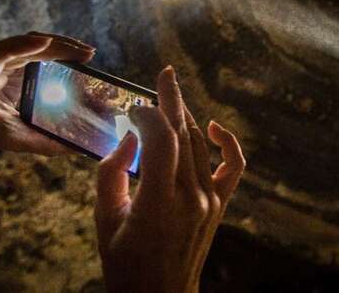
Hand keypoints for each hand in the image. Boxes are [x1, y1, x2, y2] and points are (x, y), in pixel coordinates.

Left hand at [0, 31, 95, 153]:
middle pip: (22, 43)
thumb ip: (42, 143)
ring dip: (61, 44)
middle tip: (86, 55)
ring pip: (32, 41)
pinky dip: (56, 49)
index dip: (19, 46)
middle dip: (57, 46)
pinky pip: (36, 48)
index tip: (45, 43)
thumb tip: (77, 148)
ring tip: (86, 53)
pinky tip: (75, 55)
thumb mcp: (13, 140)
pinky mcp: (14, 59)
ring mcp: (2, 58)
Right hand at [95, 66, 245, 292]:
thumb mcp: (105, 220)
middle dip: (171, 100)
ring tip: (172, 96)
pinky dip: (228, 143)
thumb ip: (112, 173)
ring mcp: (209, 201)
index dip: (146, 115)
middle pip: (184, 134)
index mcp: (158, 202)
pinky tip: (214, 127)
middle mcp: (190, 197)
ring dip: (186, 117)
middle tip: (165, 74)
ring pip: (201, 144)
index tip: (130, 108)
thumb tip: (129, 138)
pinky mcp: (218, 206)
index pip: (161, 139)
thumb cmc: (125, 265)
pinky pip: (232, 167)